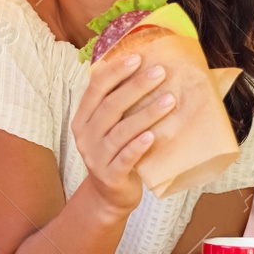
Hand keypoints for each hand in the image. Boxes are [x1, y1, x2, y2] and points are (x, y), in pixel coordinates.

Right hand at [71, 51, 178, 214]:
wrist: (110, 195)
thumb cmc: (116, 153)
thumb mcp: (110, 127)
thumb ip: (119, 104)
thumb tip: (148, 69)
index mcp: (83, 118)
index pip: (95, 88)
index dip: (115, 71)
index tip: (138, 57)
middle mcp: (85, 136)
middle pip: (110, 106)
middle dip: (136, 86)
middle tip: (160, 72)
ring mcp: (95, 157)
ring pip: (120, 131)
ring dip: (146, 114)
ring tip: (170, 100)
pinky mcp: (110, 176)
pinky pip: (125, 159)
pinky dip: (138, 146)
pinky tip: (152, 136)